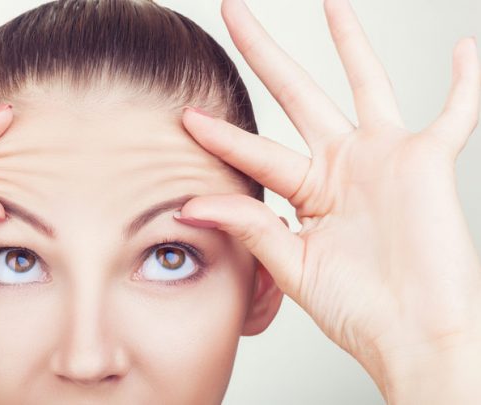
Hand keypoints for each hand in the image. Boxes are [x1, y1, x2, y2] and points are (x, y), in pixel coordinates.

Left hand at [175, 0, 480, 400]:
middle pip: (296, 94)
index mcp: (308, 191)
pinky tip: (464, 50)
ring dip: (349, 42)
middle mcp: (343, 165)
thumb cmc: (359, 311)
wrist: (413, 336)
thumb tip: (188, 204)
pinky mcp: (429, 162)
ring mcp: (386, 158)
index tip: (185, 115)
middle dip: (263, 53)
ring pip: (365, 83)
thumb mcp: (291, 264)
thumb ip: (248, 227)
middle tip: (232, 12)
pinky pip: (455, 112)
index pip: (255, 151)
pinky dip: (465, 83)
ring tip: (330, 4)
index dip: (220, 134)